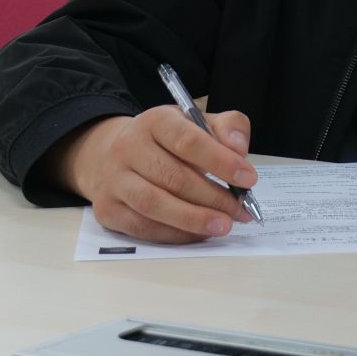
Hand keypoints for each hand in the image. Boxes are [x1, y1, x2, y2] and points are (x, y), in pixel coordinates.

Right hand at [60, 106, 257, 243]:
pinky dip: (175, 234)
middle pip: (173, 177)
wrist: (115, 155)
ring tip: (223, 225)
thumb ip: (227, 128)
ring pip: (155, 204)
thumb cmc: (168, 141)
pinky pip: (143, 227)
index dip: (221, 161)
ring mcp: (114, 180)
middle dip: (214, 197)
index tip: (249, 178)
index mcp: (155, 121)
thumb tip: (239, 148)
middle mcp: (128, 148)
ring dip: (194, 219)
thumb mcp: (197, 122)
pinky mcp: (107, 209)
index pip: (188, 140)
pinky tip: (199, 234)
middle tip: (240, 210)